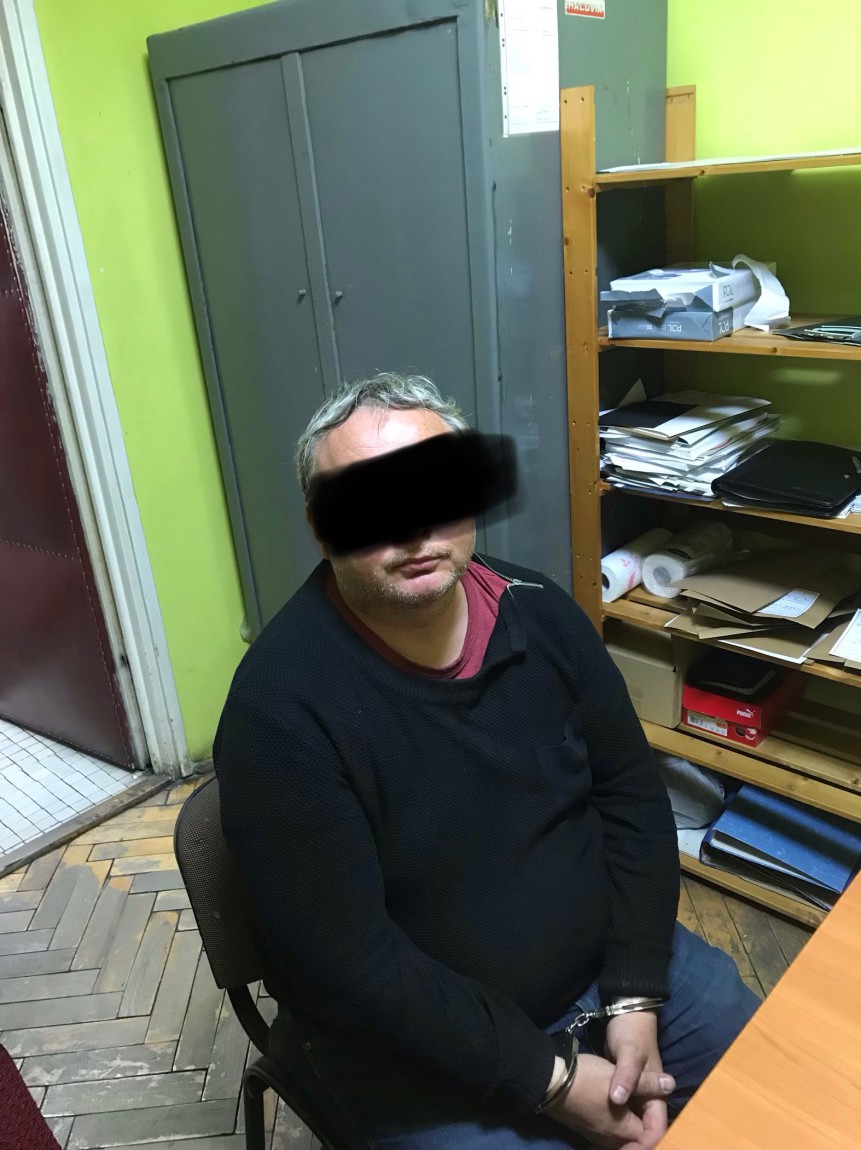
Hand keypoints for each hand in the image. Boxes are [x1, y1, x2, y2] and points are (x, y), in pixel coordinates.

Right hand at [546, 1052, 671, 1148]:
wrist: (550, 1081)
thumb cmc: (590, 1079)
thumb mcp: (622, 1075)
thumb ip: (648, 1083)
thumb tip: (671, 1083)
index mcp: (625, 1131)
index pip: (652, 1137)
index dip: (659, 1130)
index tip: (662, 1111)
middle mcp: (611, 1139)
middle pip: (636, 1140)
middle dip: (645, 1130)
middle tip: (649, 1106)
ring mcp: (596, 1135)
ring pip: (621, 1136)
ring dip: (630, 1125)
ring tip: (635, 1105)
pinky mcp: (585, 1127)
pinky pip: (607, 1132)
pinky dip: (615, 1123)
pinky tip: (615, 1107)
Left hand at [604, 1011, 672, 1145]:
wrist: (625, 1013)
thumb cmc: (631, 1033)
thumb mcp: (629, 1053)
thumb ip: (627, 1076)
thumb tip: (619, 1100)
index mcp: (656, 1094)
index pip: (656, 1128)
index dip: (645, 1143)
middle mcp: (647, 1099)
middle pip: (644, 1132)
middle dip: (631, 1145)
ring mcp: (634, 1095)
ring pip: (631, 1125)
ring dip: (622, 1138)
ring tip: (600, 1147)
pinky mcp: (621, 1091)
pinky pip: (620, 1114)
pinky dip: (613, 1125)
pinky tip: (597, 1132)